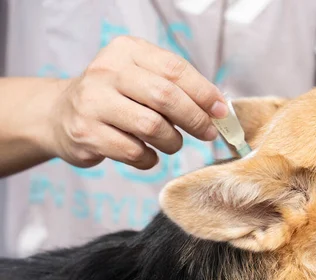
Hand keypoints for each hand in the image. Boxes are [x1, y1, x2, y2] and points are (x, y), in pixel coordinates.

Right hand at [43, 36, 228, 169]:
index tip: (221, 111)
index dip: (204, 93)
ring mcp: (93, 102)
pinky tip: (148, 154)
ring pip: (152, 127)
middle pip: (165, 97)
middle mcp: (107, 71)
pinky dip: (150, 158)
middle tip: (207, 133)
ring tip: (171, 143)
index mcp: (127, 51)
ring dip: (173, 142)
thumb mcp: (142, 78)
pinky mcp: (86, 133)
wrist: (60, 114)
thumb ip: (178, 87)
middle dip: (195, 119)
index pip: (175, 69)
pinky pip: (134, 152)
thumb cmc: (116, 97)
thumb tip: (219, 109)